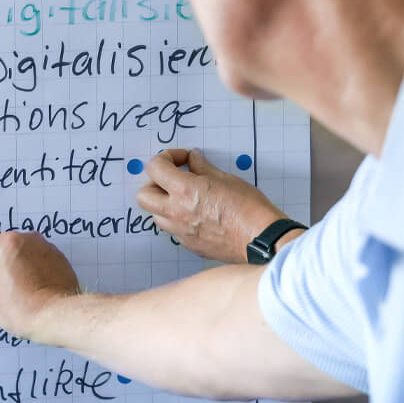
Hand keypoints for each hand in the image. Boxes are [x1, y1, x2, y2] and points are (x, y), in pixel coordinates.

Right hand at [0, 232, 82, 344]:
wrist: (59, 316)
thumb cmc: (25, 307)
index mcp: (10, 243)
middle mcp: (30, 240)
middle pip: (2, 247)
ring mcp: (48, 249)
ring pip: (21, 253)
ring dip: (9, 267)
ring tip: (5, 290)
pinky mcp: (60, 261)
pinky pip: (36, 260)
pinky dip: (27, 270)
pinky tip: (24, 289)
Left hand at [138, 149, 293, 263]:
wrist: (260, 238)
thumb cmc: (248, 208)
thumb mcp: (226, 178)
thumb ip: (203, 168)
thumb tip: (193, 159)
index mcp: (184, 190)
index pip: (154, 168)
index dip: (165, 157)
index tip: (181, 159)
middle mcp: (176, 212)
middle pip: (143, 195)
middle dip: (155, 183)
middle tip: (174, 178)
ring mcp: (181, 231)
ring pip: (156, 215)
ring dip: (164, 203)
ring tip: (185, 197)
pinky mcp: (189, 245)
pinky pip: (172, 230)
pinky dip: (177, 220)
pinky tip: (196, 214)